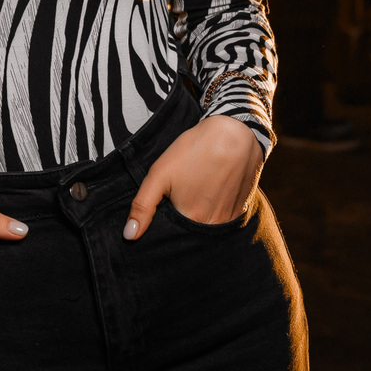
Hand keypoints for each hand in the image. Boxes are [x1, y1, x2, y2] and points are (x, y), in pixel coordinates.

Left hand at [123, 115, 263, 238]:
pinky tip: (210, 192)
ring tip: (196, 191)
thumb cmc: (195, 151)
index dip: (164, 225)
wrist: (234, 133)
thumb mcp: (159, 174)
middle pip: (191, 233)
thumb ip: (143, 206)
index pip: (172, 237)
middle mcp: (214, 225)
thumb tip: (129, 235)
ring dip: (199, 216)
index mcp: (192, 220)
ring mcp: (230, 218)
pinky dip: (214, 210)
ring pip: (207, 226)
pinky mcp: (241, 209)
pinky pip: (223, 218)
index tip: (163, 209)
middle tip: (180, 195)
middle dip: (181, 222)